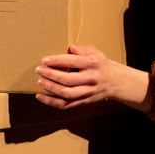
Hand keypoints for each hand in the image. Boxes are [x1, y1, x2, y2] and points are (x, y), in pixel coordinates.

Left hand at [35, 45, 151, 111]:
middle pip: (68, 80)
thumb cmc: (101, 64)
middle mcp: (91, 79)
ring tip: (40, 81)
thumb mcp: (95, 52)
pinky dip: (51, 102)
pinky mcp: (84, 101)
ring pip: (67, 94)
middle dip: (51, 75)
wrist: (115, 81)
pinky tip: (40, 97)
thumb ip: (82, 49)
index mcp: (93, 64)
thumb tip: (70, 49)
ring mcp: (88, 92)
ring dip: (51, 88)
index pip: (73, 62)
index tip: (45, 60)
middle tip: (39, 70)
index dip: (58, 61)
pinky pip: (66, 104)